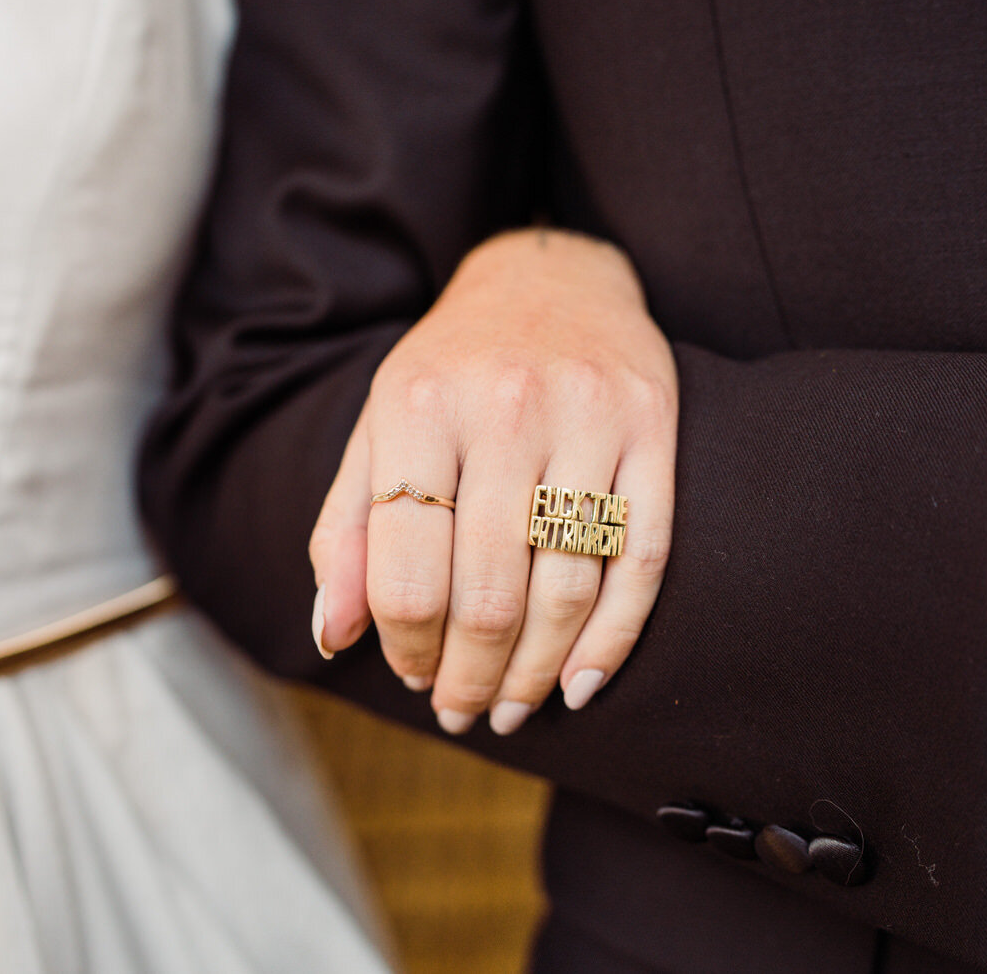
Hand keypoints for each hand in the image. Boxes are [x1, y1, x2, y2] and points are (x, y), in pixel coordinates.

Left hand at [307, 229, 677, 734]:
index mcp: (420, 406)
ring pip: (567, 589)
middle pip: (489, 595)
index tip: (412, 674)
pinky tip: (581, 681)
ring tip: (511, 706)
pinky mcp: (654, 428)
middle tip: (462, 709)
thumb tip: (331, 636)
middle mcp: (506, 408)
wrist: (549, 277)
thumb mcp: (380, 430)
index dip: (407, 647)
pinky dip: (614, 638)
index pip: (407, 573)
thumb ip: (347, 530)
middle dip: (470, 675)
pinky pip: (641, 559)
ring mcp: (590, 417)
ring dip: (536, 672)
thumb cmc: (452, 370)